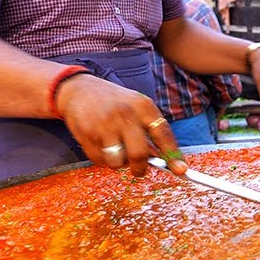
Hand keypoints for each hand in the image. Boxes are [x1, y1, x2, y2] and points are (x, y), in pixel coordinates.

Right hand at [57, 74, 184, 175]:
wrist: (79, 89)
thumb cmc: (113, 103)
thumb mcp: (135, 107)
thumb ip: (148, 130)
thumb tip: (163, 160)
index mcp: (143, 105)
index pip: (162, 133)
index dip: (173, 154)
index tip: (181, 170)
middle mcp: (125, 114)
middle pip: (139, 154)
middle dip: (140, 168)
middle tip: (138, 169)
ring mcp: (105, 123)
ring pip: (117, 161)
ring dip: (118, 162)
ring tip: (114, 147)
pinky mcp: (87, 133)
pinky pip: (99, 159)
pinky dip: (102, 158)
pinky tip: (99, 142)